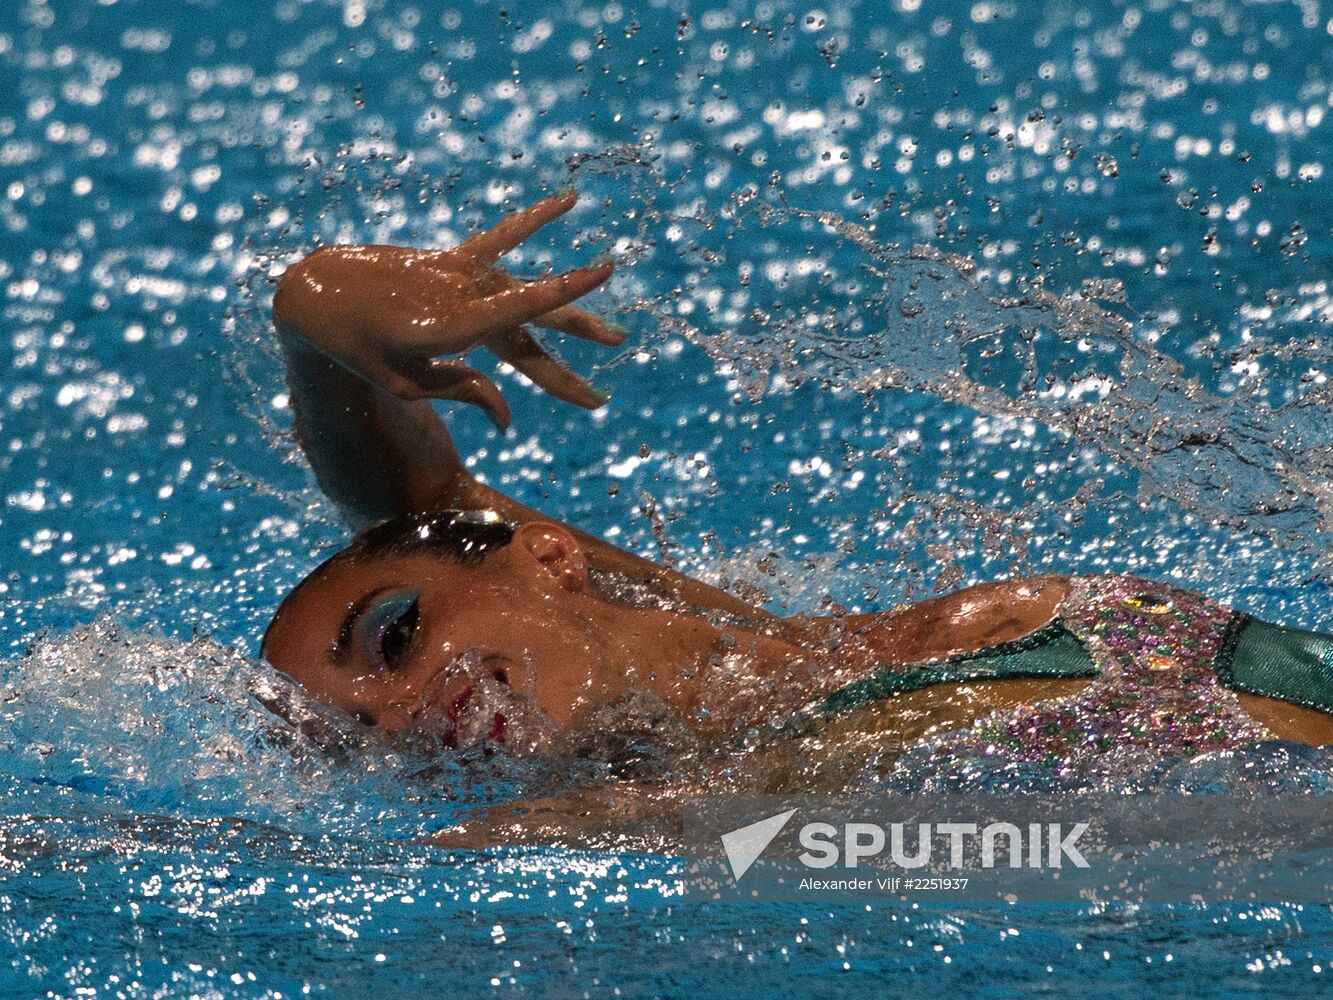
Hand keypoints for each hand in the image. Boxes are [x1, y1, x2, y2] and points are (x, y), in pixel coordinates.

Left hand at [273, 187, 624, 430]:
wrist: (316, 292)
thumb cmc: (356, 346)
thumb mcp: (403, 384)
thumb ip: (463, 392)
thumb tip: (510, 420)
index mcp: (446, 328)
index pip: (517, 320)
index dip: (562, 309)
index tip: (605, 316)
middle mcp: (459, 295)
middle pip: (531, 323)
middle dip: (574, 348)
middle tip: (610, 375)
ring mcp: (458, 274)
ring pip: (527, 293)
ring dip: (571, 315)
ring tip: (612, 336)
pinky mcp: (453, 261)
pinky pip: (502, 240)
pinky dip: (535, 220)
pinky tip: (568, 200)